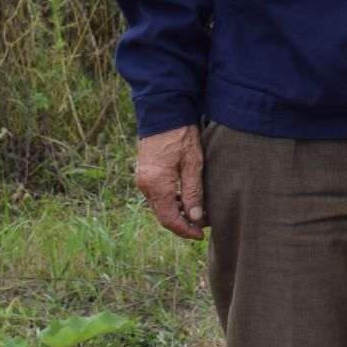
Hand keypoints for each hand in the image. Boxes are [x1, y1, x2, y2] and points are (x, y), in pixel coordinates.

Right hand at [133, 125, 205, 240]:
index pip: (169, 219)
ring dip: (178, 212)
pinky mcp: (145, 172)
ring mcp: (142, 178)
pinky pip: (157, 194)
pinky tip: (186, 198)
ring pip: (160, 205)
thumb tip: (195, 218)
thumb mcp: (193, 163)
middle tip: (204, 224)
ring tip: (199, 211)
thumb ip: (194, 192)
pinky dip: (171, 200)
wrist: (164, 112)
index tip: (201, 235)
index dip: (185, 231)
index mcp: (156, 185)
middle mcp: (145, 184)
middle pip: (163, 214)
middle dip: (183, 223)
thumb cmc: (181, 135)